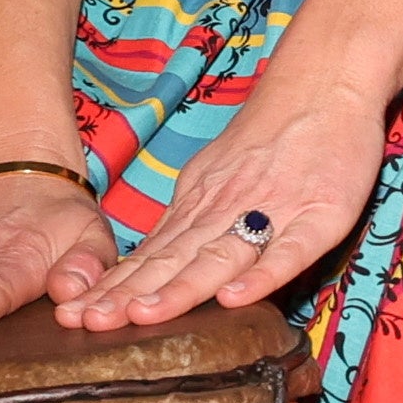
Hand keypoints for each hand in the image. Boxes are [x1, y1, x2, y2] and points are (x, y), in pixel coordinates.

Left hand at [81, 67, 384, 329]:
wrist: (327, 80)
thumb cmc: (278, 127)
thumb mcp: (221, 168)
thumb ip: (195, 214)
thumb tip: (158, 256)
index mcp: (201, 201)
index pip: (151, 254)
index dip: (115, 286)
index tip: (75, 313)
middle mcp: (226, 209)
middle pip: (173, 260)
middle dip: (129, 295)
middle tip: (88, 322)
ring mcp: (272, 211)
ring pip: (217, 257)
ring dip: (179, 290)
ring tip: (143, 316)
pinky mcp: (321, 215)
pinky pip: (288, 251)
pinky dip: (260, 277)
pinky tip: (234, 299)